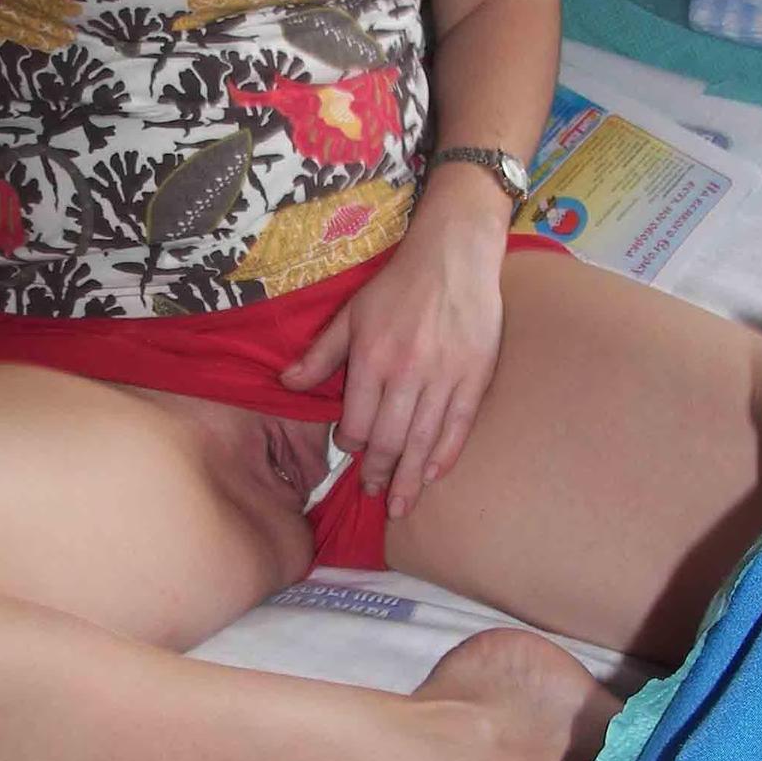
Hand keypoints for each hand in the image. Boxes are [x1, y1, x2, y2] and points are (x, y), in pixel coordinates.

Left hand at [281, 206, 506, 518]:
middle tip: (374, 494)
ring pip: (423, 441)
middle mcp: (407, 373)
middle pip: (390, 439)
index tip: (352, 450)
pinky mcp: (475, 377)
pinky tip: (434, 475)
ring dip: (410, 478)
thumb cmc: (398, 285)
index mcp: (373, 358)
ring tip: (401, 505)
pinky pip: (458, 426)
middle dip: (379, 472)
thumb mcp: (351, 314)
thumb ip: (320, 354)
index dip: (351, 442)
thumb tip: (286, 385)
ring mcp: (444, 377)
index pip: (358, 420)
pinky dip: (446, 455)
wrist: (453, 255)